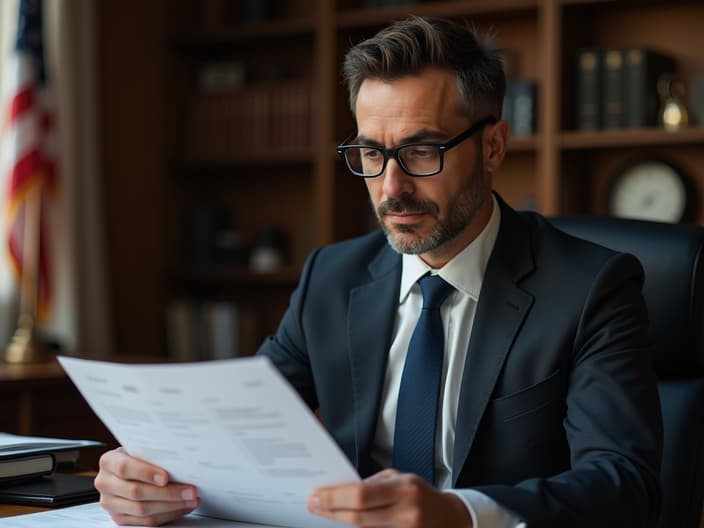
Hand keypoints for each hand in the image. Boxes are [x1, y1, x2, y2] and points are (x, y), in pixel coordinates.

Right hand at [94, 447, 199, 525]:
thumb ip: (153, 454)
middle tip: (190, 490)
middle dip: (168, 493)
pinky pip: (146, 522)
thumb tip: (181, 462)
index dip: (146, 473)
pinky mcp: (120, 518)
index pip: (125, 468)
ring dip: (172, 506)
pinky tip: (183, 507)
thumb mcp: (140, 449)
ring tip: (191, 499)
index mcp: (108, 461)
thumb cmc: (137, 455)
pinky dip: (168, 514)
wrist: (124, 468)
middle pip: (136, 492)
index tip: (166, 477)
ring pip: (142, 510)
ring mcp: (111, 503)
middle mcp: (105, 483)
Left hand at [307, 469, 472, 527]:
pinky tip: (346, 523)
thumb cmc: (420, 494)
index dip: (335, 498)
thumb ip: (373, 485)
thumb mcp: (400, 479)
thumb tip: (341, 491)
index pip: (361, 495)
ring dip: (341, 523)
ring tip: (326, 514)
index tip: (316, 497)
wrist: (451, 519)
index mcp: (405, 489)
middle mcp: (406, 513)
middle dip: (331, 512)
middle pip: (359, 517)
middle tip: (314, 506)